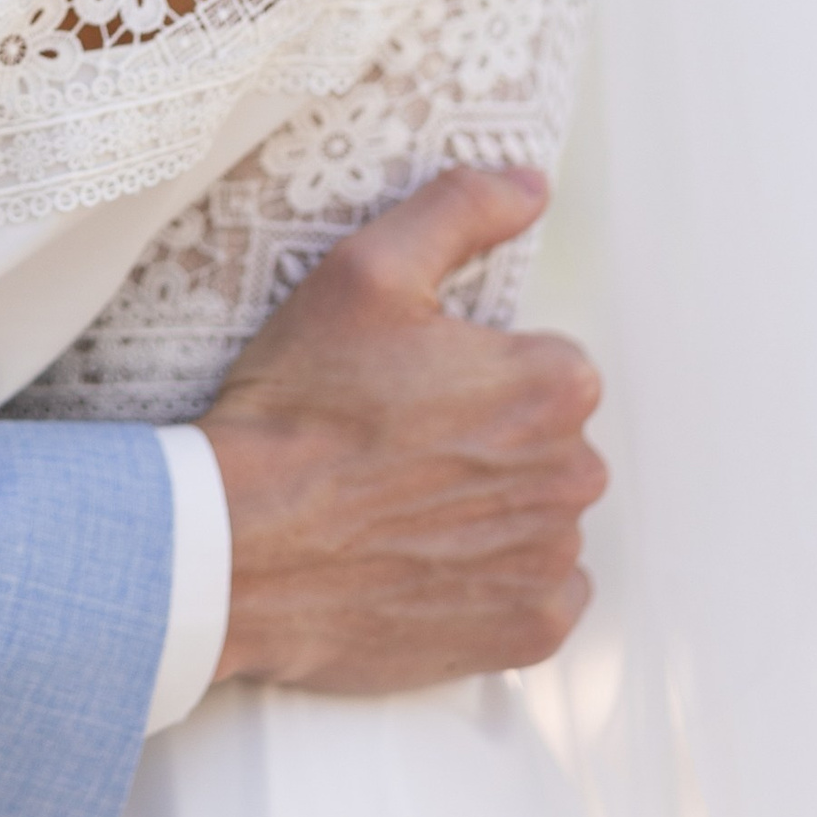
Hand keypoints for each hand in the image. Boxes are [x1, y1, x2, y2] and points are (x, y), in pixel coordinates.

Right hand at [200, 165, 604, 693]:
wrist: (239, 546)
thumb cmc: (299, 406)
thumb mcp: (364, 272)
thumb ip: (459, 210)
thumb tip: (531, 184)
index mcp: (555, 383)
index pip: (542, 362)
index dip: (470, 369)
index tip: (407, 386)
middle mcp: (576, 475)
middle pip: (546, 440)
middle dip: (487, 438)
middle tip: (393, 444)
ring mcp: (553, 560)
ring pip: (539, 512)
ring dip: (489, 507)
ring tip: (398, 504)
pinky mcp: (528, 632)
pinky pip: (539, 592)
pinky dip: (494, 578)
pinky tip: (424, 558)